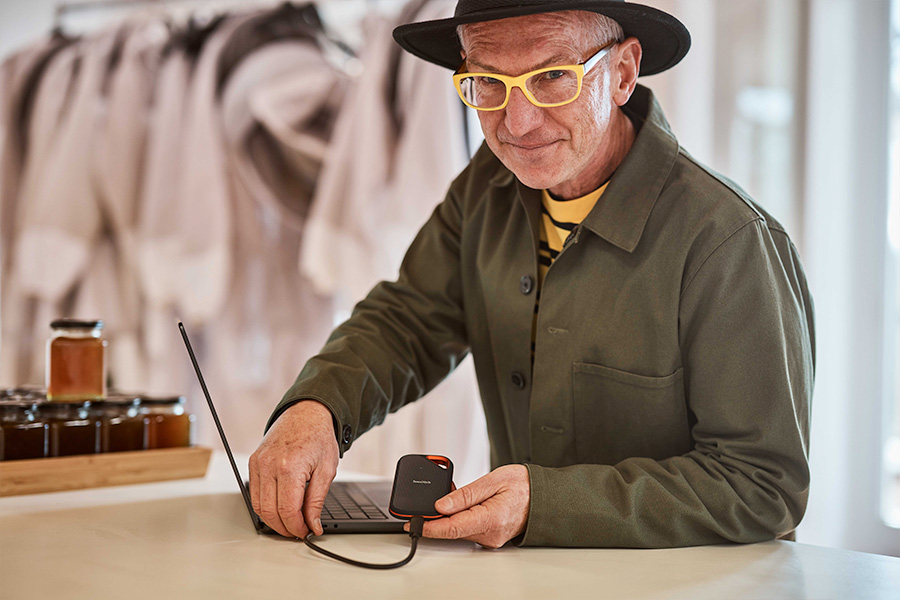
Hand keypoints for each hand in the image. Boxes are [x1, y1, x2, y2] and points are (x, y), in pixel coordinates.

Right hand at [248, 400, 338, 537]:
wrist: (307, 413)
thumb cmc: (319, 437)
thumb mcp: (327, 470)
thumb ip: (317, 501)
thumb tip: (313, 525)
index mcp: (290, 467)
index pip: (287, 511)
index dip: (296, 527)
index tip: (305, 532)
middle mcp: (269, 465)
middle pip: (269, 512)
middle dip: (284, 528)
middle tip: (298, 531)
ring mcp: (258, 463)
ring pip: (258, 506)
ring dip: (272, 520)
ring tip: (289, 523)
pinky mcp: (253, 462)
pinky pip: (254, 493)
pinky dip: (265, 505)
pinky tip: (279, 508)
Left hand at [409, 464, 529, 548]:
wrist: (545, 496)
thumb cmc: (524, 486)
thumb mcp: (493, 480)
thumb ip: (465, 494)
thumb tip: (441, 505)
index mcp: (491, 519)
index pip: (452, 527)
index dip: (428, 525)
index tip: (412, 522)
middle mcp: (490, 534)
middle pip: (452, 530)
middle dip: (436, 517)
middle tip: (429, 501)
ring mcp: (491, 539)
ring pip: (459, 530)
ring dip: (449, 517)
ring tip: (452, 497)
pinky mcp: (490, 538)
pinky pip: (468, 530)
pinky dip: (459, 519)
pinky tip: (461, 506)